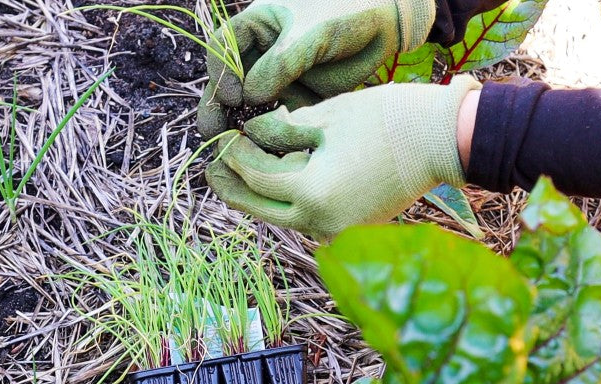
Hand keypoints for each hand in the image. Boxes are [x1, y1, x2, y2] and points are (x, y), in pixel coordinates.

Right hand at [197, 0, 436, 138]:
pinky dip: (266, 135)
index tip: (233, 96)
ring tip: (230, 149)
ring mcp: (278, 77)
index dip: (221, 73)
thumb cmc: (348, 12)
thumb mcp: (312, 33)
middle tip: (213, 133)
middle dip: (219, 107)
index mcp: (257, 25)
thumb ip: (279, 64)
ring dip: (238, 126)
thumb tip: (249, 99)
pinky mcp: (296, 98)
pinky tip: (261, 152)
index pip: (222, 49)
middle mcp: (261, 53)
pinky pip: (274, 119)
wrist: (387, 24)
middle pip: (228, 81)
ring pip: (248, 105)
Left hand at [206, 76, 481, 238]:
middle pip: (262, 210)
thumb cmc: (386, 121)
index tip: (223, 141)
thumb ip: (280, 133)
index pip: (256, 179)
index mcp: (313, 195)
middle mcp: (322, 225)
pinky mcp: (350, 231)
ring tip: (236, 179)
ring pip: (283, 218)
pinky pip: (307, 219)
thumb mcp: (324, 119)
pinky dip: (289, 203)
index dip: (234, 158)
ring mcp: (337, 233)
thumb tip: (251, 138)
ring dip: (261, 198)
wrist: (441, 142)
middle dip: (234, 190)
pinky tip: (276, 186)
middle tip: (211, 173)